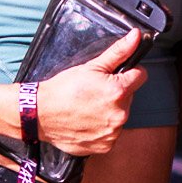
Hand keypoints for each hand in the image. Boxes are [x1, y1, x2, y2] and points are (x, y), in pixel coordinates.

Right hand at [34, 27, 147, 155]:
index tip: (115, 75)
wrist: (40, 114)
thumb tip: (136, 36)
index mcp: (119, 92)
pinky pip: (111, 133)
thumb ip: (118, 52)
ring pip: (120, 115)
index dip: (129, 72)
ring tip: (89, 106)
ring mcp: (112, 132)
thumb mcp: (91, 66)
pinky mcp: (104, 146)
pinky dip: (102, 127)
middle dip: (117, 92)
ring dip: (110, 110)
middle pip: (130, 97)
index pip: (141, 76)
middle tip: (95, 91)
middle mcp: (120, 114)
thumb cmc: (63, 89)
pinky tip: (88, 120)